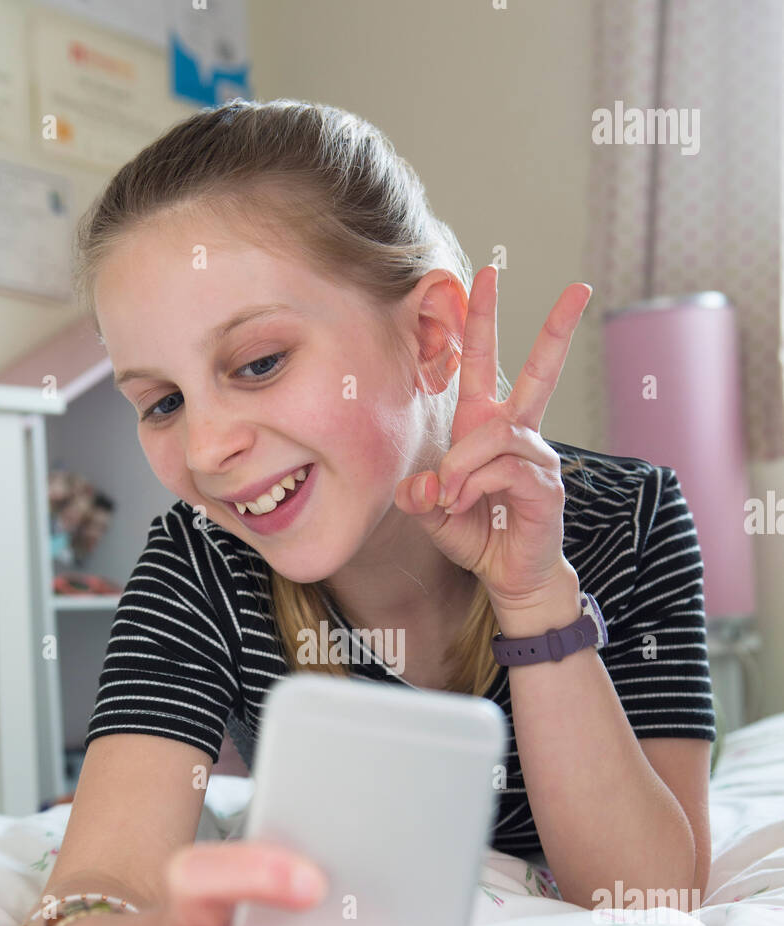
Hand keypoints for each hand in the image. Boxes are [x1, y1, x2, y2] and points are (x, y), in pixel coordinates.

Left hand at [394, 265, 591, 609]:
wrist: (510, 577)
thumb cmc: (478, 536)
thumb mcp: (434, 514)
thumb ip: (420, 497)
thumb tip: (423, 485)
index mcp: (486, 427)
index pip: (486, 364)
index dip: (484, 320)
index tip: (487, 275)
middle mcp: (518, 434)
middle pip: (539, 372)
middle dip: (557, 329)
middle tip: (578, 289)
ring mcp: (538, 458)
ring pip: (496, 433)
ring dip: (463, 464)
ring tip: (451, 497)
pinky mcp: (546, 486)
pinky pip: (504, 468)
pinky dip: (475, 484)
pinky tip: (466, 504)